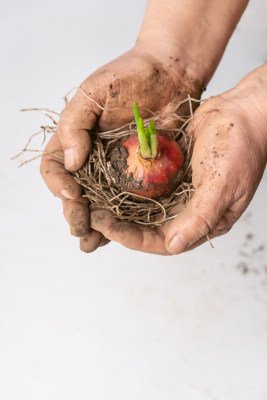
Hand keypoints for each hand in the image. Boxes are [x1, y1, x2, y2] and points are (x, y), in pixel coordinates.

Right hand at [40, 44, 201, 251]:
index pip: (54, 167)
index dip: (58, 184)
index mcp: (75, 140)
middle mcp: (93, 158)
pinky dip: (122, 219)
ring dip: (94, 225)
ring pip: (99, 202)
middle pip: (75, 192)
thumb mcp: (93, 91)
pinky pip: (128, 201)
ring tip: (92, 242)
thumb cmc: (130, 75)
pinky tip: (119, 234)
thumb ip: (74, 124)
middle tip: (80, 228)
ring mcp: (117, 169)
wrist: (172, 74)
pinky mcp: (142, 176)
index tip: (73, 193)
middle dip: (75, 212)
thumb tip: (71, 163)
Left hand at [90, 65, 266, 254]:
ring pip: (141, 206)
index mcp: (202, 222)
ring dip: (117, 206)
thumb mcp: (224, 186)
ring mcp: (177, 191)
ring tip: (92, 201)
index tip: (105, 226)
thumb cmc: (242, 149)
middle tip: (90, 215)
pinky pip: (144, 183)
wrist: (243, 111)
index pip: (160, 241)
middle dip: (118, 224)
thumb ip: (200, 217)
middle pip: (145, 227)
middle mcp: (186, 211)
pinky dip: (126, 183)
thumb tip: (174, 246)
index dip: (130, 237)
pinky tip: (106, 179)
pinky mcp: (169, 172)